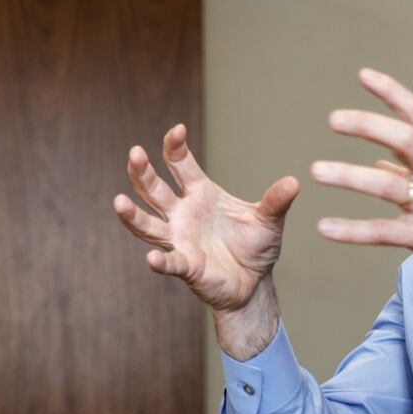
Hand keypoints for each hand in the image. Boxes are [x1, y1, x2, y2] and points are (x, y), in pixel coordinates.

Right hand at [114, 125, 298, 357]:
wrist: (254, 283)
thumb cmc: (256, 247)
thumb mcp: (269, 220)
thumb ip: (276, 201)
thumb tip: (294, 182)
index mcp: (200, 194)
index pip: (180, 164)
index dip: (174, 147)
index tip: (177, 130)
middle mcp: (183, 213)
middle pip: (154, 190)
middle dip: (142, 172)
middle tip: (134, 153)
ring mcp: (180, 239)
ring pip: (148, 224)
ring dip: (132, 214)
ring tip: (118, 202)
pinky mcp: (185, 265)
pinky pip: (170, 262)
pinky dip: (160, 260)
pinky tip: (152, 258)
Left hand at [311, 68, 412, 289]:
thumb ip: (411, 170)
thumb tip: (380, 160)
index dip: (392, 92)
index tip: (363, 75)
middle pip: (406, 139)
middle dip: (369, 125)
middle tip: (334, 119)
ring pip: (390, 185)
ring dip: (350, 176)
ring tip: (316, 171)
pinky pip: (385, 231)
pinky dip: (353, 230)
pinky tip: (324, 228)